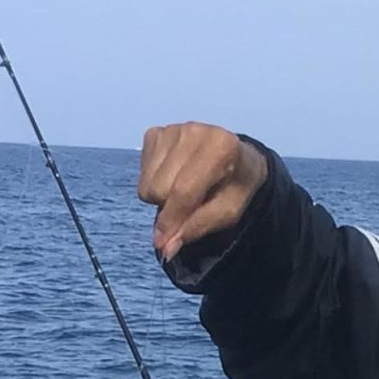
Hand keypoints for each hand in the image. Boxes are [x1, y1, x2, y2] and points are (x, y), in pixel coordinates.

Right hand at [138, 123, 267, 262]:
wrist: (237, 158)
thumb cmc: (234, 187)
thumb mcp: (228, 212)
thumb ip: (197, 227)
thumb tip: (166, 248)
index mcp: (220, 146)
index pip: (184, 190)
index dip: (171, 220)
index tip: (162, 244)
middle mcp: (193, 131)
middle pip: (160, 189)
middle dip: (169, 208)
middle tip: (191, 205)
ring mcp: (172, 129)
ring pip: (147, 184)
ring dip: (161, 197)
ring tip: (184, 190)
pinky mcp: (156, 133)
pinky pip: (141, 173)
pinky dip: (155, 182)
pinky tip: (175, 176)